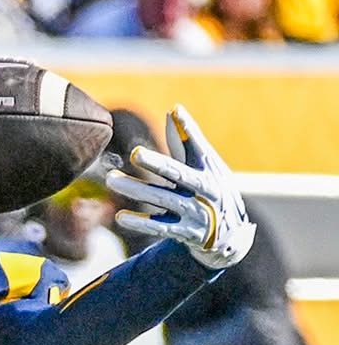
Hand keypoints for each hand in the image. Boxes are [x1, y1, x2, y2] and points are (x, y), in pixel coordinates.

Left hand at [108, 106, 255, 269]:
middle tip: (135, 153)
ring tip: (112, 179)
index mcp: (209, 170)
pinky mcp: (185, 232)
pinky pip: (160, 227)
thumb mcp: (207, 165)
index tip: (174, 111)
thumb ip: (188, 140)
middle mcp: (204, 190)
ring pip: (162, 199)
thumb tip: (174, 109)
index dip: (187, 131)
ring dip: (136, 190)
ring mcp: (195, 212)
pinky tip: (120, 217)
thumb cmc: (213, 189)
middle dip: (157, 164)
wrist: (231, 235)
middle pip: (178, 174)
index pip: (197, 148)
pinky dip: (141, 222)